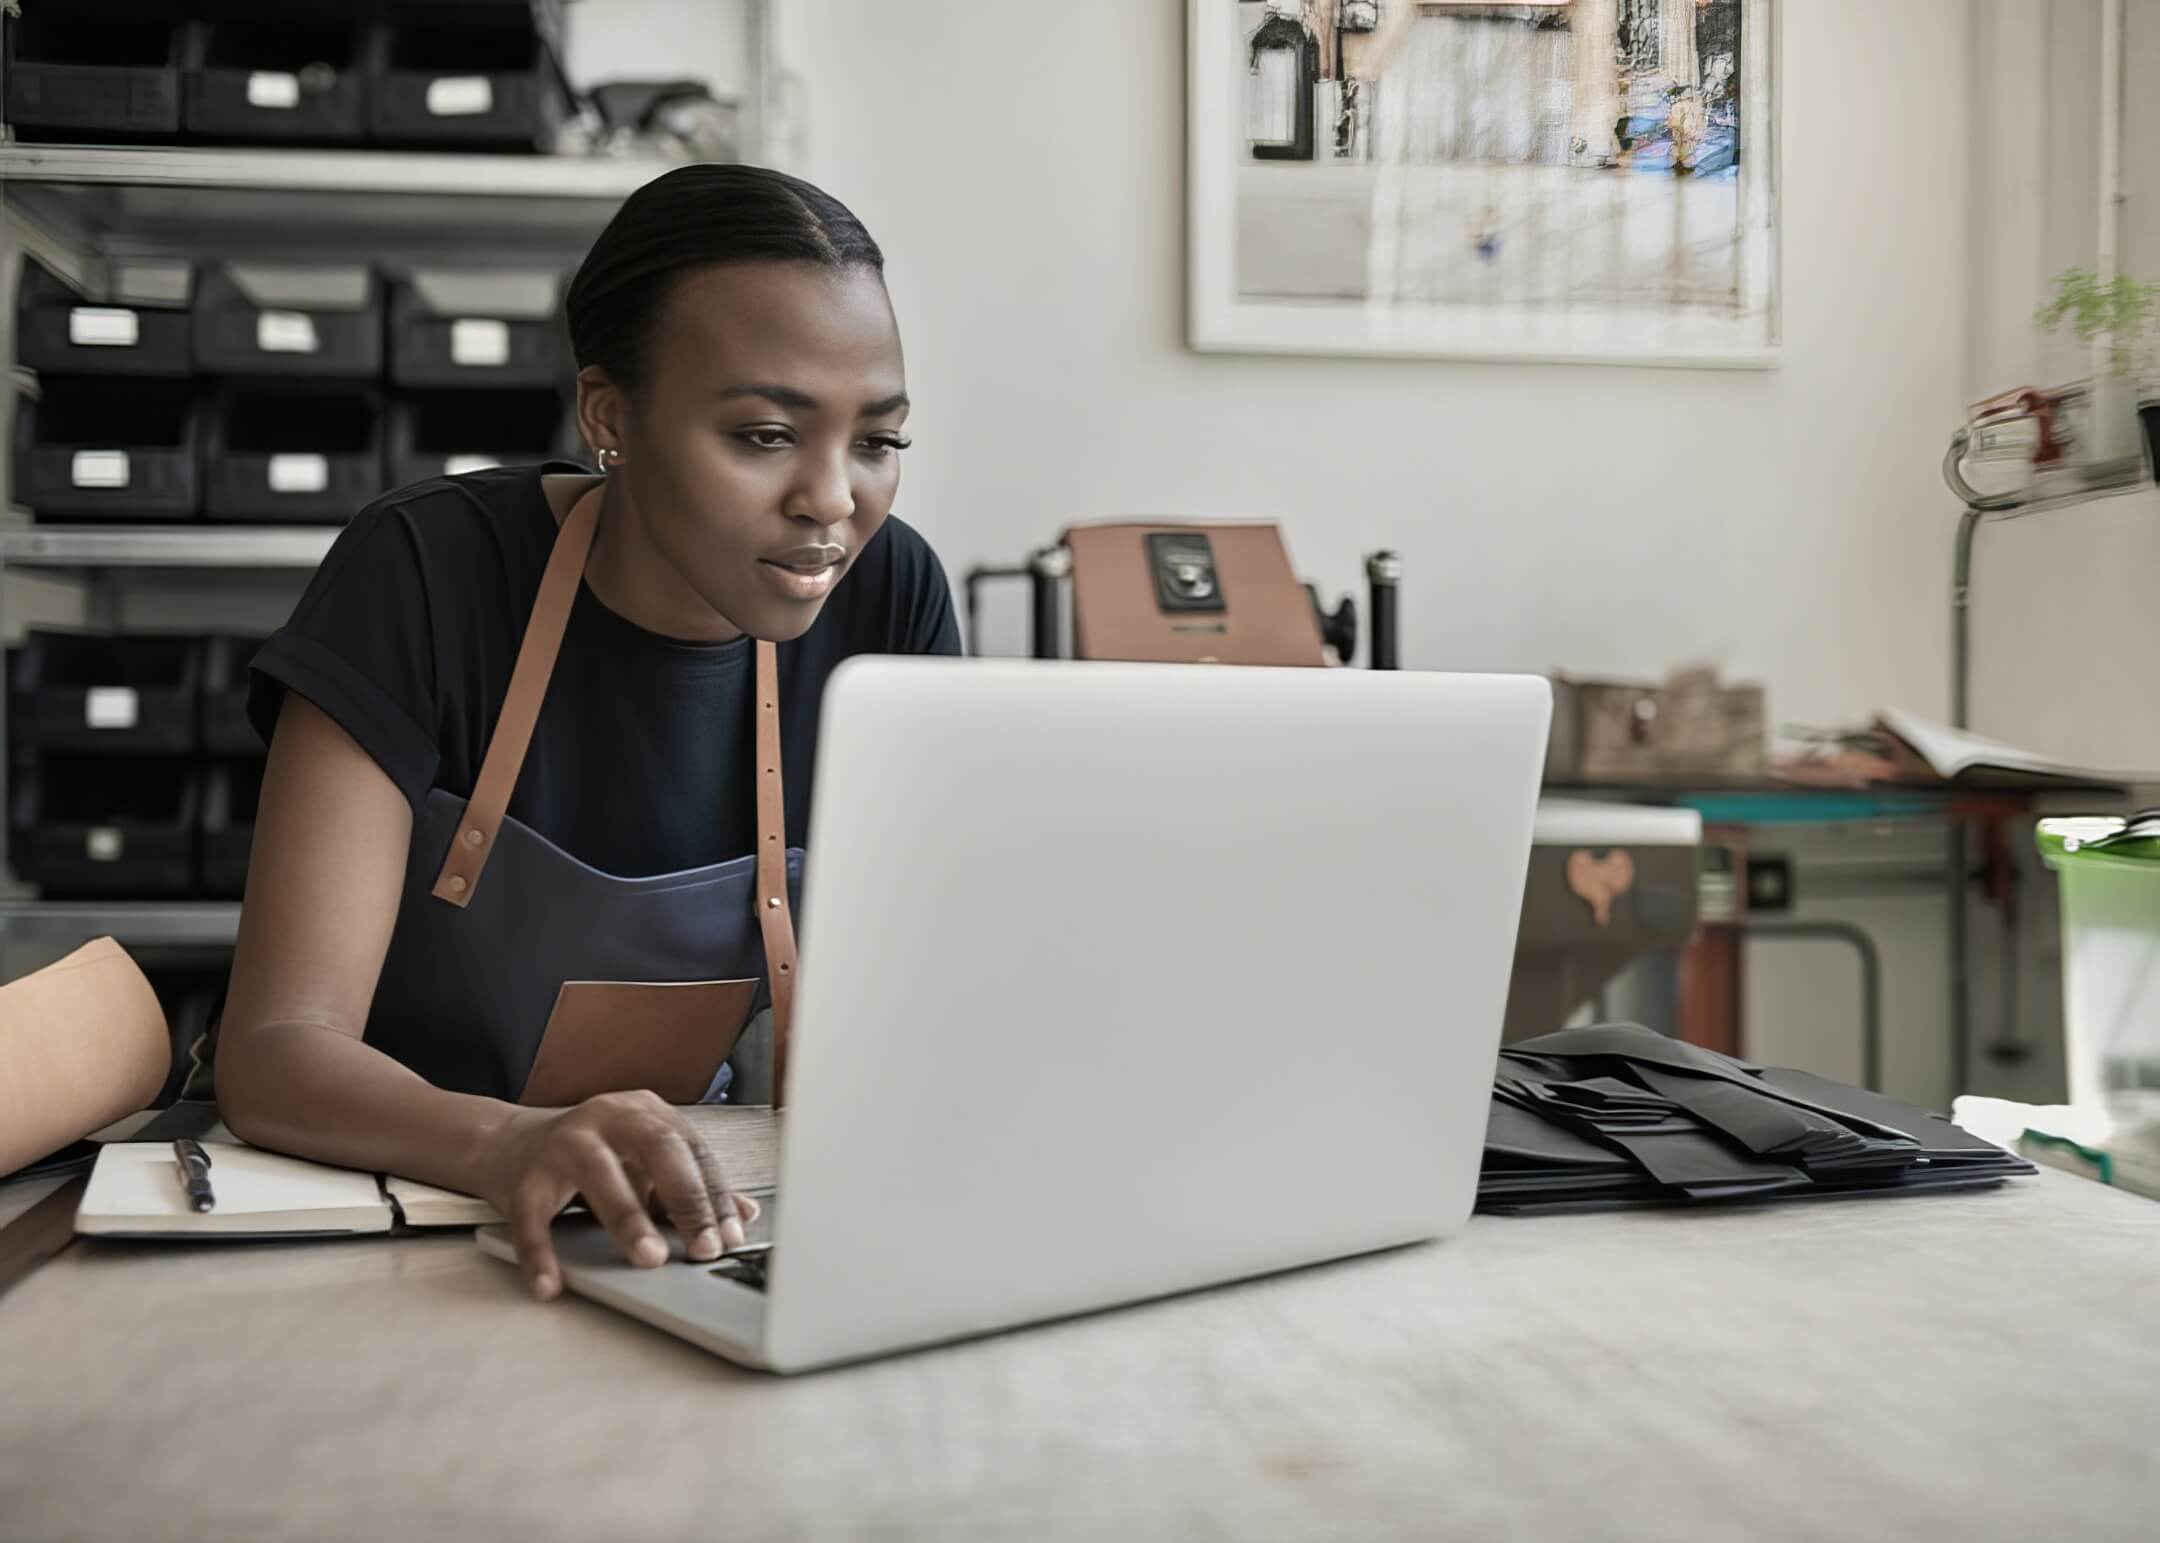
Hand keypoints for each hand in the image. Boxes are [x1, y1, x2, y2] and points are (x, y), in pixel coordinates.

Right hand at [485, 1090, 759, 1301]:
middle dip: (686, 1199)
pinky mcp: (522, 1178)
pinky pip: (532, 1219)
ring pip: (598, 1174)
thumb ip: (692, 1185)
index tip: (732, 1237)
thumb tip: (745, 1215)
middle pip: (657, 1148)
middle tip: (704, 1248)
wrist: (508, 1144)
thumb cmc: (592, 1156)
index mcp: (644, 1113)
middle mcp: (607, 1118)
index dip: (716, 1196)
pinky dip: (541, 1254)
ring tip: (649, 1258)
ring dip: (627, 1218)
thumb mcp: (645, 1164)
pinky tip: (551, 1285)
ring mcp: (561, 1144)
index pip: (692, 1152)